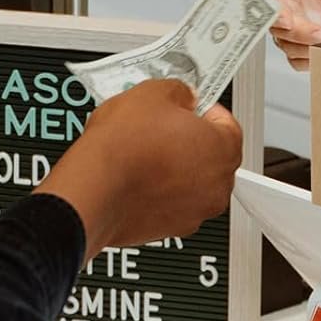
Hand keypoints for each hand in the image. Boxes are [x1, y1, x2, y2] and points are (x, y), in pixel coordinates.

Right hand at [38, 79, 242, 255]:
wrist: (92, 190)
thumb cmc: (123, 149)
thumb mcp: (154, 93)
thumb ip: (180, 92)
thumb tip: (182, 96)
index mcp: (224, 149)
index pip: (228, 123)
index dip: (204, 110)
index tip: (188, 106)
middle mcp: (218, 186)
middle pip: (213, 155)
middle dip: (190, 139)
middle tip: (162, 127)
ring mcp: (195, 212)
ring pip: (193, 182)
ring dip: (175, 167)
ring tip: (144, 151)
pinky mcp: (170, 229)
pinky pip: (173, 203)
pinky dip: (160, 191)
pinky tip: (137, 175)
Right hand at [256, 0, 320, 70]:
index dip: (267, 8)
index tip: (285, 17)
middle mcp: (280, 3)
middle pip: (272, 24)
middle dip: (297, 31)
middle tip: (320, 30)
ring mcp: (290, 25)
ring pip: (285, 44)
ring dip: (309, 45)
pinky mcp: (302, 44)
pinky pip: (298, 59)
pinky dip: (313, 57)